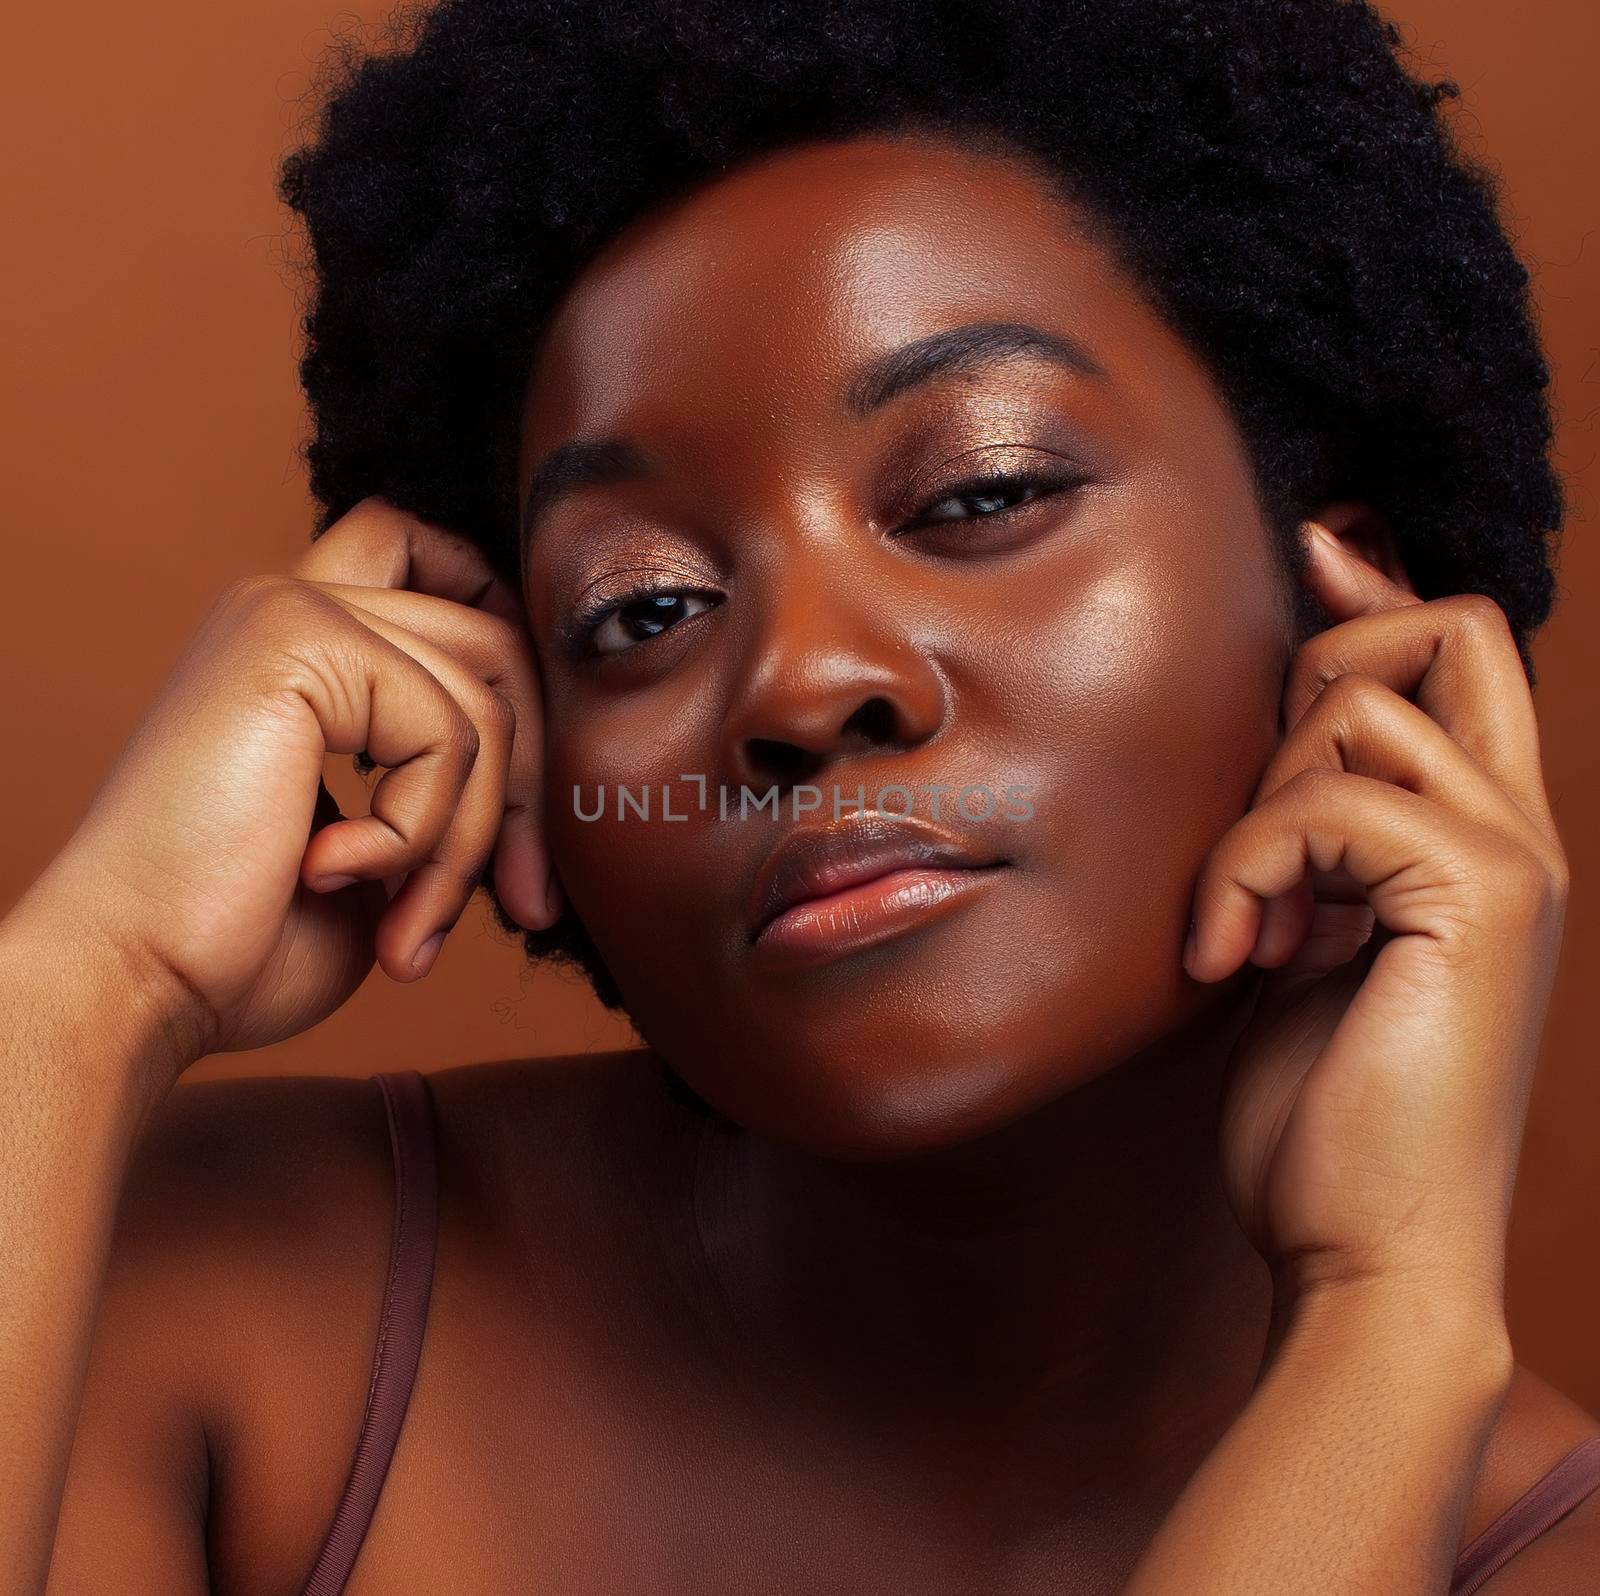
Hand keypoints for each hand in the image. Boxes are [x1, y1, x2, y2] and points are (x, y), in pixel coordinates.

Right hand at [31, 496, 557, 1068]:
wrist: (132, 981)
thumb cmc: (239, 943)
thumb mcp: (384, 856)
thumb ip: (446, 786)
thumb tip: (545, 787)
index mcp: (303, 645)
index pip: (437, 560)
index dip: (508, 649)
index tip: (520, 797)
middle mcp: (294, 603)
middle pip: (494, 640)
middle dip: (526, 788)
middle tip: (521, 900)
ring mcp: (291, 610)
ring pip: (483, 702)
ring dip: (468, 841)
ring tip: (408, 925)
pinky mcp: (295, 638)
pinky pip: (447, 731)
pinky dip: (422, 832)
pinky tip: (333, 875)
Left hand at [1191, 511, 1568, 1314]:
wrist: (1367, 1250)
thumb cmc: (1325, 1112)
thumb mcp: (1304, 943)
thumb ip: (1309, 842)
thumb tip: (1275, 745)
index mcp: (1478, 838)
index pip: (1458, 654)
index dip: (1379, 593)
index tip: (1311, 550)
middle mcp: (1516, 832)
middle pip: (1451, 630)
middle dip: (1322, 675)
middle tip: (1263, 820)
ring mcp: (1509, 862)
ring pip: (1362, 711)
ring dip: (1260, 806)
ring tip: (1247, 925)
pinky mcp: (1477, 901)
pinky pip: (1323, 802)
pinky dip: (1242, 871)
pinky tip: (1230, 961)